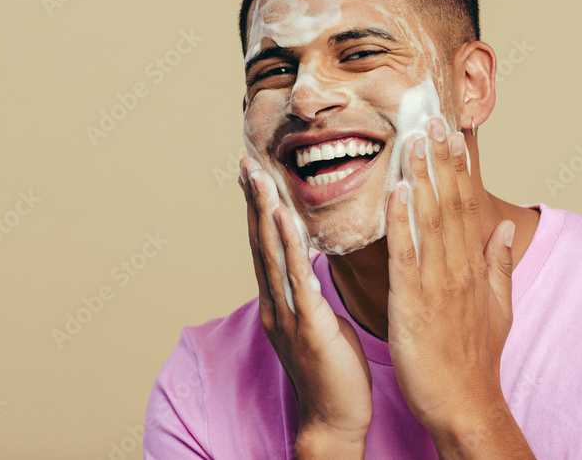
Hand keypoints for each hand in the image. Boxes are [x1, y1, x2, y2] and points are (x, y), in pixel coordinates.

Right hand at [238, 157, 372, 454]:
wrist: (335, 419)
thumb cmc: (335, 371)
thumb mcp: (321, 321)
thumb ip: (312, 290)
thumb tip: (314, 262)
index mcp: (281, 301)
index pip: (266, 246)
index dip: (259, 209)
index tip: (254, 175)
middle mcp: (276, 303)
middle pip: (260, 242)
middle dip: (254, 201)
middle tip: (246, 162)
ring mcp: (287, 314)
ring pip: (271, 253)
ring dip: (263, 211)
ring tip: (258, 175)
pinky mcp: (307, 325)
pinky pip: (296, 278)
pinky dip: (287, 244)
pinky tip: (281, 216)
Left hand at [384, 119, 516, 435]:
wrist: (465, 403)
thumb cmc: (475, 357)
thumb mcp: (498, 307)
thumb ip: (498, 264)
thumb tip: (501, 228)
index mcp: (473, 266)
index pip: (468, 205)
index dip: (460, 167)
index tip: (452, 132)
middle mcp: (459, 267)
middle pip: (451, 202)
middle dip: (441, 158)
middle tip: (432, 117)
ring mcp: (437, 283)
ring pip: (430, 220)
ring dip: (422, 176)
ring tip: (413, 139)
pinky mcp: (412, 302)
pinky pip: (406, 255)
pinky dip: (401, 222)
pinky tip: (396, 191)